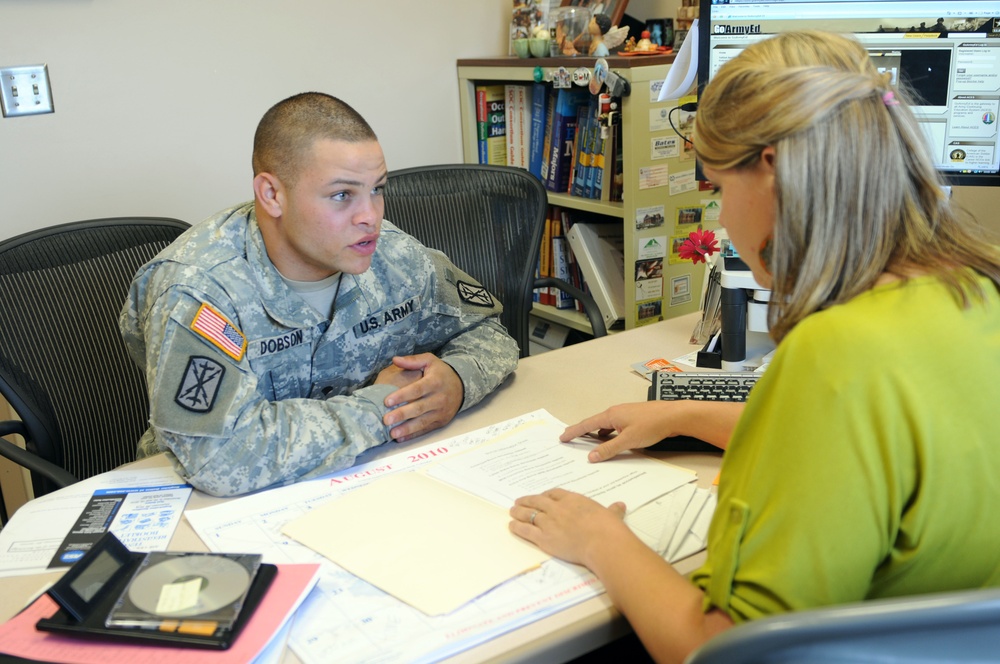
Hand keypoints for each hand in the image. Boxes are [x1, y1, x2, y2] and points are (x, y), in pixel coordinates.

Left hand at [376, 353, 462, 441]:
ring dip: (407, 428)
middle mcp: (439, 398)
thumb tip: (395, 359)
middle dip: (402, 414)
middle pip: (419, 408)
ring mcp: (441, 412)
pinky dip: (413, 434)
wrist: (461, 386)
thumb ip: (412, 360)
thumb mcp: (430, 361)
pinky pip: (426, 429)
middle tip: (386, 419)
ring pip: (422, 421)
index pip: (417, 390)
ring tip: (392, 433)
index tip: (387, 401)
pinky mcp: (441, 422)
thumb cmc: (441, 373)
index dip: (402, 395)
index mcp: (435, 382)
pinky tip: (401, 437)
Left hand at [509, 489, 628, 566]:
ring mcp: (549, 523)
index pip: (555, 493)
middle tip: (519, 501)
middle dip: (527, 501)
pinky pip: (526, 531)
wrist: (601, 542)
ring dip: (519, 512)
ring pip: (529, 514)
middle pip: (538, 501)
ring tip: (512, 511)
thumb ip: (613, 510)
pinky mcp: (544, 538)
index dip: (546, 495)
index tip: (542, 497)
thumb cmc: (608, 528)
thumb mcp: (611, 515)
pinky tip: (511, 526)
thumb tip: (620, 506)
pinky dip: (517, 527)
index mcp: (573, 500)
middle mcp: (558, 508)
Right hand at [561, 400, 742, 460]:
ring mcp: (625, 415)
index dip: (573, 432)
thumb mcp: (628, 440)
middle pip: (594, 423)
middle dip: (582, 433)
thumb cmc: (652, 425)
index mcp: (610, 415)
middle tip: (570, 441)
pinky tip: (611, 442)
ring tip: (589, 445)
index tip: (562, 437)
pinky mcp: (634, 419)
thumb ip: (609, 449)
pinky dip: (608, 434)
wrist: (674, 416)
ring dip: (596, 435)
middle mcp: (615, 412)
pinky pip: (615, 426)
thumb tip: (591, 456)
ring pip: (605, 425)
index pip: (586, 424)